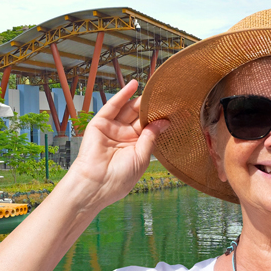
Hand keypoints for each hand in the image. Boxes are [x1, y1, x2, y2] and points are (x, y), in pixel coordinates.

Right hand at [66, 80, 168, 209]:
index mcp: (135, 147)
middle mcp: (124, 136)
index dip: (160, 119)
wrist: (96, 185)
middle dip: (151, 107)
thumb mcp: (141, 157)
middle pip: (139, 117)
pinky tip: (134, 85)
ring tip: (153, 89)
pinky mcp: (99, 124)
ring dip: (139, 99)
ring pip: (128, 110)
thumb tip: (163, 122)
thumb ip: (150, 137)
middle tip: (165, 96)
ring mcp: (112, 129)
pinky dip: (123, 95)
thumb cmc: (119, 178)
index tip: (174, 109)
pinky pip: (112, 106)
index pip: (149, 128)